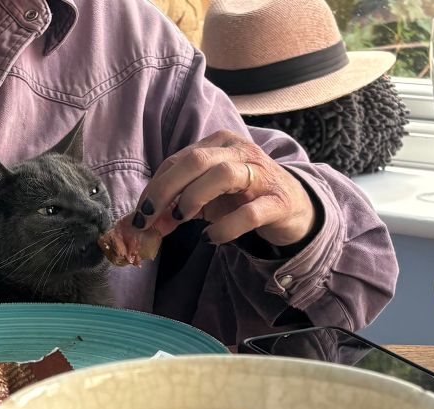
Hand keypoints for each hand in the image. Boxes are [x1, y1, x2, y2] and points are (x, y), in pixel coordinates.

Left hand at [129, 130, 316, 246]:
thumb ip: (174, 207)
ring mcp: (261, 175)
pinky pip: (248, 214)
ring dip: (193, 198)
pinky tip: (210, 238)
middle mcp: (239, 151)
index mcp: (218, 144)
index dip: (154, 188)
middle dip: (164, 190)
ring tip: (182, 220)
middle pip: (195, 161)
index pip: (177, 161)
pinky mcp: (277, 202)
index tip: (139, 216)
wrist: (294, 207)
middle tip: (148, 219)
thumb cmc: (244, 198)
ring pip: (222, 175)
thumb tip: (141, 224)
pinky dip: (224, 228)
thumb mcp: (206, 199)